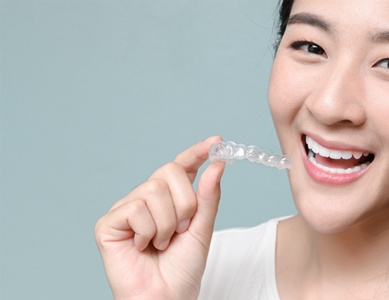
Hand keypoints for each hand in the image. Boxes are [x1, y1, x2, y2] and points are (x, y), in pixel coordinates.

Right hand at [94, 136, 224, 299]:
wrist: (167, 297)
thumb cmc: (182, 267)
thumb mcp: (202, 228)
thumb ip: (207, 196)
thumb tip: (216, 164)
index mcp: (169, 197)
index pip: (181, 165)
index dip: (197, 152)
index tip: (216, 141)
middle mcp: (146, 197)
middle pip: (169, 171)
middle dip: (186, 203)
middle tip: (182, 230)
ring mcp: (126, 208)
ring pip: (153, 190)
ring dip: (168, 223)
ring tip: (162, 242)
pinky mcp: (109, 222)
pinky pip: (135, 208)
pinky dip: (148, 231)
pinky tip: (143, 246)